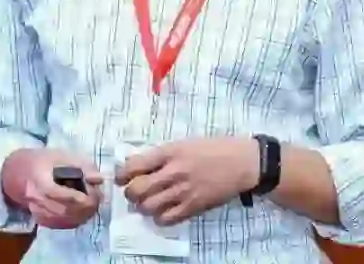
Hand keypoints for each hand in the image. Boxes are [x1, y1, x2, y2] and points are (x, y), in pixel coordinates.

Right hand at [6, 148, 104, 229]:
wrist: (17, 172)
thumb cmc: (41, 161)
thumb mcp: (62, 156)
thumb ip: (81, 166)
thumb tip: (99, 179)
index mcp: (39, 182)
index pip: (60, 195)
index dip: (80, 197)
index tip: (95, 192)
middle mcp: (36, 200)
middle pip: (63, 211)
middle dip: (84, 207)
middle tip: (97, 198)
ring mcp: (36, 212)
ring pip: (62, 220)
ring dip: (81, 215)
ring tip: (92, 204)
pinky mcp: (40, 219)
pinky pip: (59, 225)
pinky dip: (73, 220)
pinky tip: (82, 213)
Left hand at [115, 137, 258, 225]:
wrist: (243, 162)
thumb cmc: (215, 148)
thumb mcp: (185, 143)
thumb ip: (163, 154)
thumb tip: (140, 164)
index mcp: (170, 152)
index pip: (134, 165)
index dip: (121, 174)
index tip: (120, 177)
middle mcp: (173, 172)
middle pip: (137, 190)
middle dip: (130, 193)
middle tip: (134, 191)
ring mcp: (183, 191)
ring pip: (148, 207)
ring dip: (143, 206)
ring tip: (148, 202)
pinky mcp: (193, 207)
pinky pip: (166, 219)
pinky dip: (159, 217)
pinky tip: (164, 211)